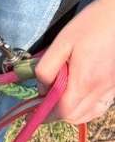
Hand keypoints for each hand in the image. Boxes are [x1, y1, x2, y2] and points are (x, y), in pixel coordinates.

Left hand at [36, 0, 114, 123]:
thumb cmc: (91, 24)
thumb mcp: (61, 44)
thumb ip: (46, 69)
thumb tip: (42, 89)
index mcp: (84, 81)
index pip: (63, 112)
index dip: (45, 115)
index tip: (33, 111)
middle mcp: (101, 89)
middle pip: (75, 117)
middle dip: (57, 115)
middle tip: (46, 102)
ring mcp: (112, 88)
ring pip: (89, 114)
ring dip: (73, 113)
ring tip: (62, 99)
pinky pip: (101, 106)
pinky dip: (87, 107)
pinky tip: (80, 94)